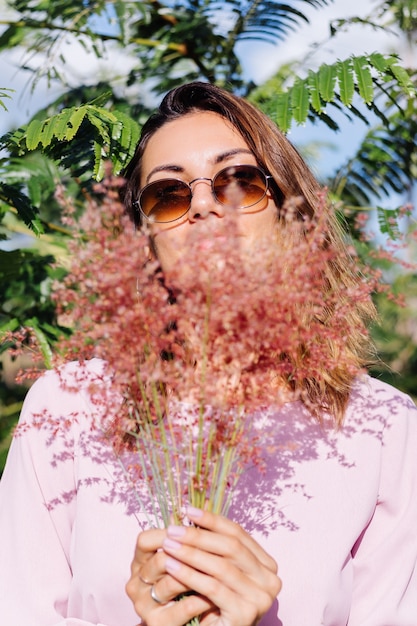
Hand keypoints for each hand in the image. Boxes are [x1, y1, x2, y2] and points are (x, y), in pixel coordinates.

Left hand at [126, 506, 281, 625]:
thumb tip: (193, 509)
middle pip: (230, 547)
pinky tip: (171, 566)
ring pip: (220, 566)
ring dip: (190, 553)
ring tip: (167, 545)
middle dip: (198, 536)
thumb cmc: (214, 602)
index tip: (186, 510)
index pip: (238, 533)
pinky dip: (189, 575)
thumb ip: (214, 545)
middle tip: (172, 530)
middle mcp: (271, 580)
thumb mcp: (218, 570)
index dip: (211, 519)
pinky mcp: (245, 614)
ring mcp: (261, 598)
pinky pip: (212, 588)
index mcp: (267, 564)